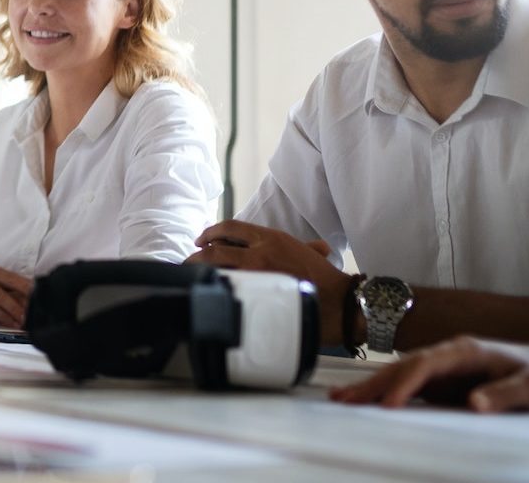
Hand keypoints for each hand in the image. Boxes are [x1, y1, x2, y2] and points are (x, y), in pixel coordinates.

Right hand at [0, 264, 32, 326]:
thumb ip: (9, 282)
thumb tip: (32, 294)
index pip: (11, 279)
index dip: (24, 289)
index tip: (36, 298)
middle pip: (0, 296)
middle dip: (14, 309)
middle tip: (27, 318)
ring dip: (5, 318)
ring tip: (17, 325)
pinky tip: (2, 325)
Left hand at [189, 219, 352, 343]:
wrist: (338, 302)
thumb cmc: (327, 279)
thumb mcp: (314, 254)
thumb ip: (307, 248)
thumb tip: (317, 247)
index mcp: (271, 237)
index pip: (231, 228)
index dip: (212, 232)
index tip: (202, 239)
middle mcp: (260, 250)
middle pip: (216, 247)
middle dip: (198, 253)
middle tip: (190, 258)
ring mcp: (255, 272)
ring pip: (216, 266)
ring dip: (199, 269)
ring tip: (190, 275)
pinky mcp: (255, 292)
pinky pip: (226, 285)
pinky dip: (213, 286)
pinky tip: (206, 290)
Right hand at [331, 336, 528, 411]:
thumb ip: (506, 394)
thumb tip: (475, 403)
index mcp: (466, 350)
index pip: (426, 364)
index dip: (406, 383)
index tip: (389, 405)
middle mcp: (448, 353)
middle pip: (403, 366)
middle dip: (374, 383)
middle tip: (345, 401)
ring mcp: (443, 366)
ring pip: (399, 373)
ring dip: (371, 386)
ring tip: (341, 400)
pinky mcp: (442, 380)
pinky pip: (407, 385)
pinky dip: (384, 392)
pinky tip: (366, 400)